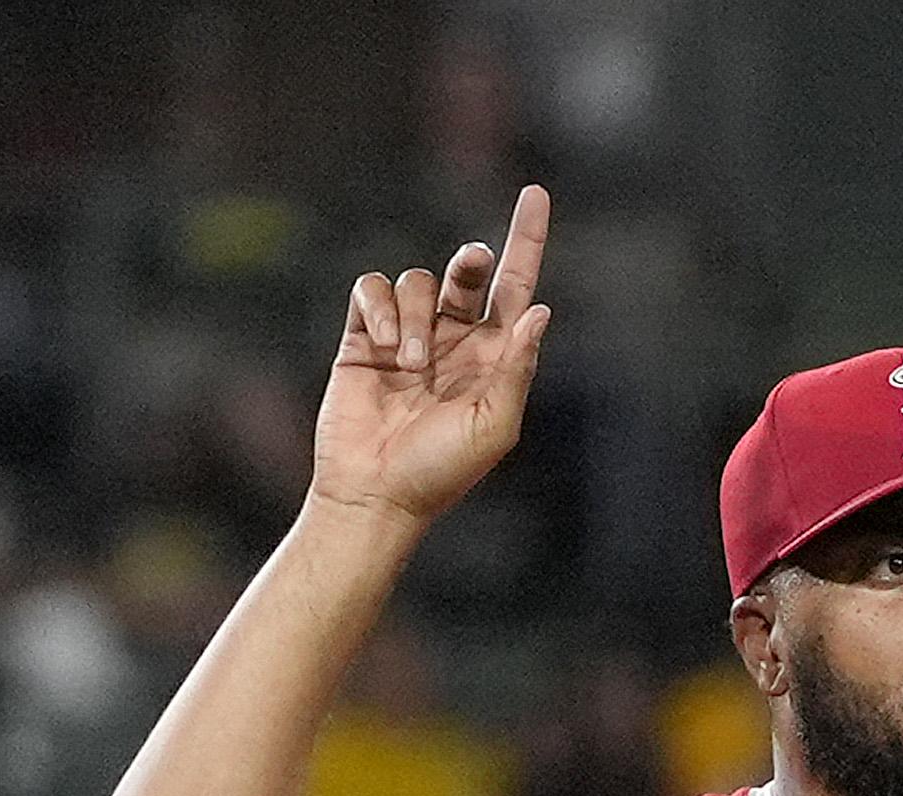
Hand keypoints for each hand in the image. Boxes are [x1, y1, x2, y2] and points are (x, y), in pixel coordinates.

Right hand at [310, 184, 552, 525]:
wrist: (375, 493)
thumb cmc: (440, 472)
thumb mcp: (493, 426)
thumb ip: (517, 368)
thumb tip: (539, 312)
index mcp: (493, 358)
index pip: (515, 287)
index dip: (527, 241)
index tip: (536, 195)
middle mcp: (454, 340)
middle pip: (468, 272)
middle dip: (471, 262)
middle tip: (472, 266)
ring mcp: (408, 335)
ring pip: (417, 281)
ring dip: (416, 314)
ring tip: (410, 364)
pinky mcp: (363, 337)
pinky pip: (372, 289)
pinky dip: (379, 308)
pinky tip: (384, 347)